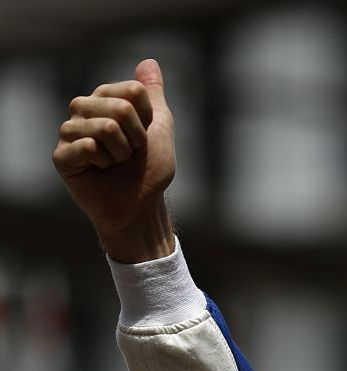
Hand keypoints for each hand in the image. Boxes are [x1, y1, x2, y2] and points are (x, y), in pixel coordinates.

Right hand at [52, 58, 176, 262]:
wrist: (141, 207)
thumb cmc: (149, 171)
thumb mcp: (160, 128)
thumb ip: (153, 95)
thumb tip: (149, 62)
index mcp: (104, 98)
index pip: (133, 92)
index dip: (147, 121)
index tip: (143, 138)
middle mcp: (83, 109)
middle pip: (119, 108)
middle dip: (136, 139)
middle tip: (129, 155)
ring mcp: (69, 131)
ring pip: (105, 128)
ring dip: (121, 154)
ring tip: (114, 164)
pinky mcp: (62, 155)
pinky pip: (88, 147)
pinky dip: (104, 164)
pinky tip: (99, 171)